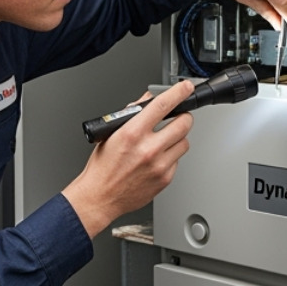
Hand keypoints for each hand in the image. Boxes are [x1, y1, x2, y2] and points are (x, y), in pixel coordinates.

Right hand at [63, 80, 195, 237]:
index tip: (186, 88)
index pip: (162, 105)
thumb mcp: (111, 134)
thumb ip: (132, 114)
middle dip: (182, 117)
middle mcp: (148, 149)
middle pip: (183, 123)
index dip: (179, 92)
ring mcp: (159, 165)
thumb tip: (148, 100)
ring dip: (177, 138)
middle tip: (177, 118)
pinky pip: (178, 160)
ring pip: (184, 142)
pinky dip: (171, 157)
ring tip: (163, 142)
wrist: (100, 197)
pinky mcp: (165, 178)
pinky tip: (157, 159)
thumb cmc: (103, 167)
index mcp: (132, 133)